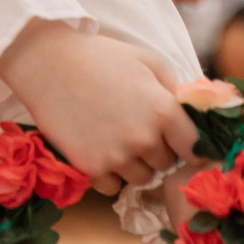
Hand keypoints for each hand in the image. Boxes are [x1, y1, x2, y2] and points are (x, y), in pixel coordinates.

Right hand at [0, 22, 196, 196]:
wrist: (47, 63)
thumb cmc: (101, 56)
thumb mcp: (148, 61)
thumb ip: (176, 90)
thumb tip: (196, 115)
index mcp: (163, 111)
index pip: (195, 148)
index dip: (190, 144)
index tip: (181, 141)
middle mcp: (143, 139)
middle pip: (166, 163)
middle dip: (158, 149)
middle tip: (137, 127)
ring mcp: (116, 157)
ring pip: (142, 178)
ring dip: (135, 164)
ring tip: (117, 136)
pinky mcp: (90, 168)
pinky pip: (114, 187)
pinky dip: (110, 174)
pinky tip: (99, 148)